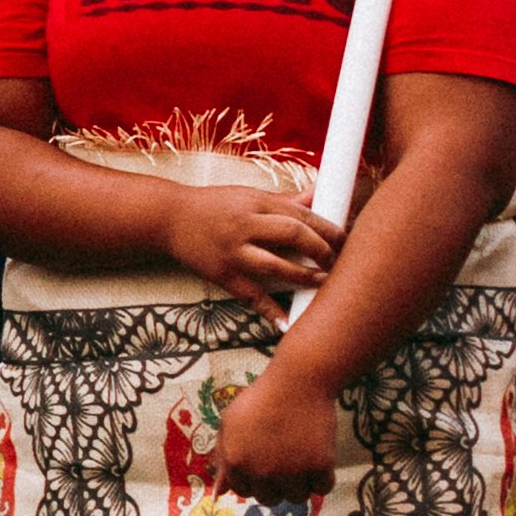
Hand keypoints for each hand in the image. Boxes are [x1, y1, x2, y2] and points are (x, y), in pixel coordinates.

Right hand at [162, 183, 337, 317]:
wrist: (169, 218)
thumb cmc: (213, 205)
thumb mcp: (249, 196)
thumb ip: (286, 200)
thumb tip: (320, 194)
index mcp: (256, 202)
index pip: (301, 213)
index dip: (328, 227)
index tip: (346, 238)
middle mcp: (245, 224)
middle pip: (293, 234)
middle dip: (321, 249)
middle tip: (338, 261)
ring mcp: (233, 251)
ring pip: (275, 265)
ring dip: (304, 276)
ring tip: (322, 282)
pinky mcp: (222, 274)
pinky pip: (250, 294)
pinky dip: (270, 310)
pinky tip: (287, 321)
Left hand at [205, 365, 344, 502]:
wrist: (298, 381)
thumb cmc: (260, 399)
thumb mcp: (230, 423)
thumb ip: (223, 457)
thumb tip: (220, 493)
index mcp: (236, 463)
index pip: (243, 491)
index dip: (253, 477)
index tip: (263, 461)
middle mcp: (261, 473)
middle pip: (270, 499)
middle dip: (275, 483)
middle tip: (283, 458)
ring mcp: (291, 472)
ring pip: (297, 498)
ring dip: (300, 483)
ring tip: (300, 456)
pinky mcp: (319, 467)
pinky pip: (322, 489)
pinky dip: (322, 477)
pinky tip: (318, 456)